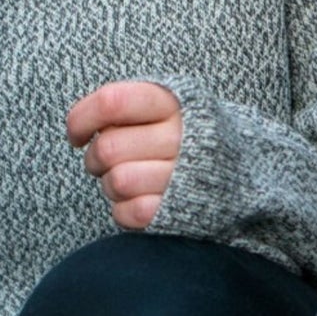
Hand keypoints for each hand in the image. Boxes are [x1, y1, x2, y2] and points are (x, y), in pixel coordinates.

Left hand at [67, 81, 182, 229]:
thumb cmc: (183, 134)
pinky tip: (139, 198)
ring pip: (116, 182)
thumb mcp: (163, 104)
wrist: (239, 170)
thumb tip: (79, 126)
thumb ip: (123, 105)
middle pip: (107, 148)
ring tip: (128, 179)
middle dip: (95, 158)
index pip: (110, 102)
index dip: (81, 119)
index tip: (77, 134)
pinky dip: (124, 210)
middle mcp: (182, 135)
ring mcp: (183, 174)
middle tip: (108, 160)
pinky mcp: (179, 210)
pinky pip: (129, 213)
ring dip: (111, 185)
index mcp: (173, 102)